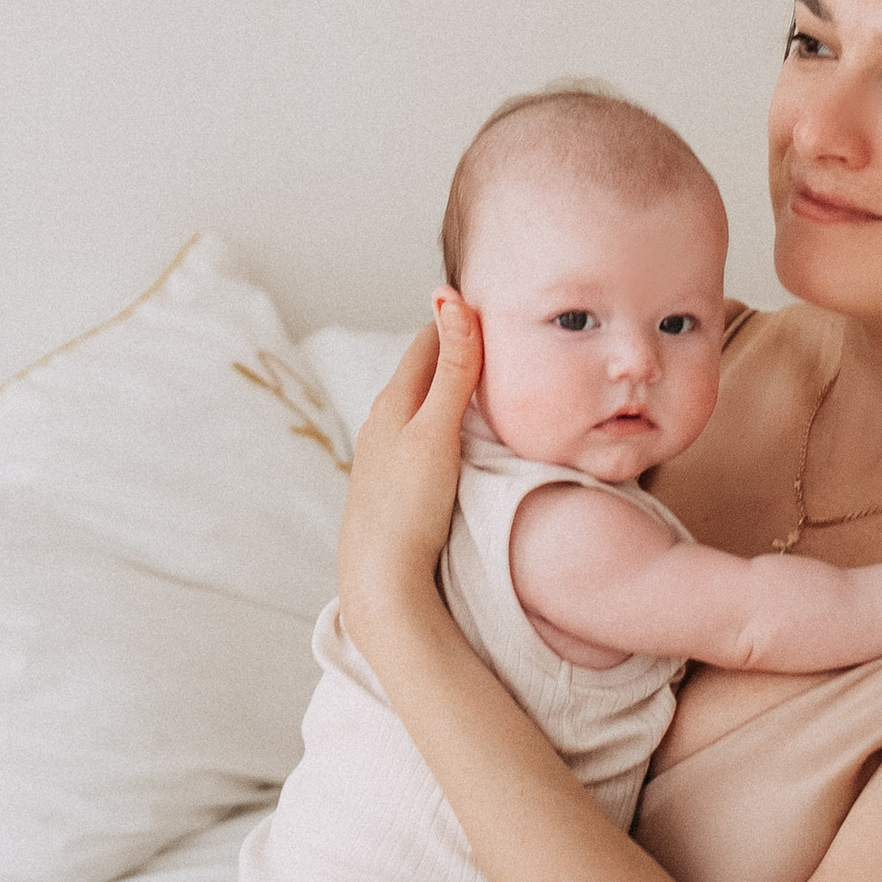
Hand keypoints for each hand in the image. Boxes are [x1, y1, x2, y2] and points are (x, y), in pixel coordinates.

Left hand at [335, 296, 481, 674]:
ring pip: (422, 404)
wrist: (381, 580)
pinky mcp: (393, 483)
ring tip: (489, 380)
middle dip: (458, 350)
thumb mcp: (437, 431)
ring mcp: (385, 453)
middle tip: (501, 337)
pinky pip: (423, 435)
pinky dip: (445, 421)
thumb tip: (453, 300)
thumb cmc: (407, 506)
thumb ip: (452, 370)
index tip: (495, 306)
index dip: (460, 320)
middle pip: (424, 370)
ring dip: (451, 388)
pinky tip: (462, 436)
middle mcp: (383, 421)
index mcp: (393, 400)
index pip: (429, 340)